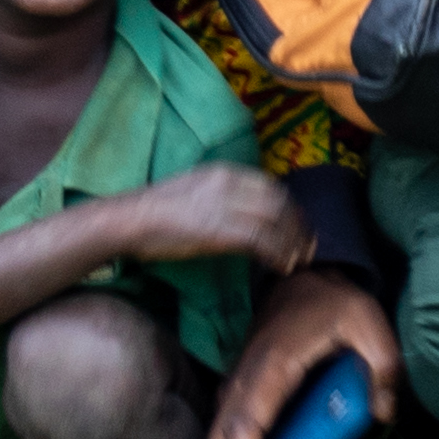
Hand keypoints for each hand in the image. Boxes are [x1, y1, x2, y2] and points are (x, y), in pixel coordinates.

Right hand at [103, 162, 312, 272]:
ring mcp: (226, 205)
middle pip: (280, 202)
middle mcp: (230, 183)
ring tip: (299, 261)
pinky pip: (262, 240)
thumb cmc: (155, 211)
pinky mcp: (221, 229)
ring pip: (276, 221)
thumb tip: (243, 213)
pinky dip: (278, 254)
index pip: (271, 186)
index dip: (290, 208)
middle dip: (299, 225)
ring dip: (293, 243)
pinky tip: (283, 266)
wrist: (130, 220)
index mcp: (224, 172)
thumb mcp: (195, 189)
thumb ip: (221, 195)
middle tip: (308, 246)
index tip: (297, 226)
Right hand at [206, 266, 403, 438]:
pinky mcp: (245, 386)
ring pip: (221, 435)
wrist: (307, 274)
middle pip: (223, 438)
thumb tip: (382, 414)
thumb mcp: (370, 323)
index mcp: (274, 366)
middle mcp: (248, 377)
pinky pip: (232, 426)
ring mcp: (241, 381)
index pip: (249, 424)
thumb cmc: (336, 301)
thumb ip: (382, 366)